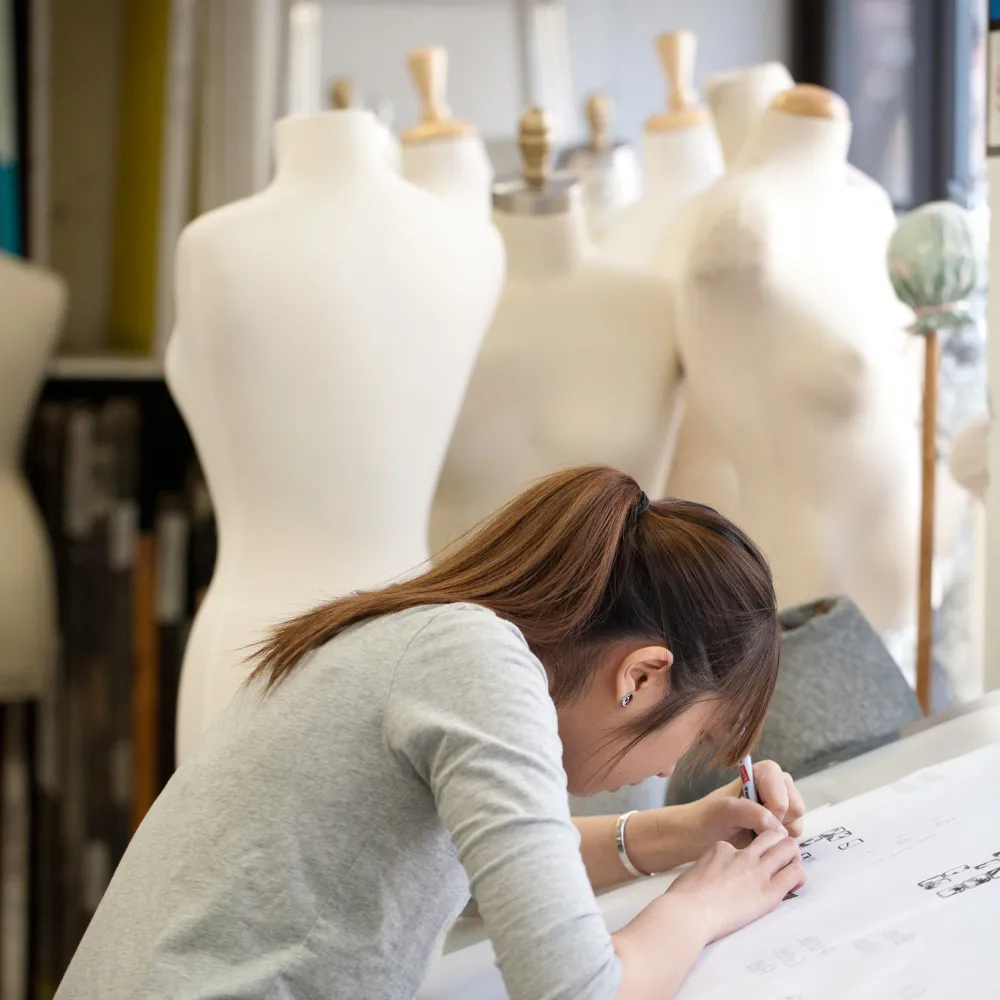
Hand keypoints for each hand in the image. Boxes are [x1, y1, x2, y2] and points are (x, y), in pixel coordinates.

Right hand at [665, 830, 804, 942]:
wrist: (688, 913)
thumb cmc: (683, 898)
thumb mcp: (695, 872)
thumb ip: (709, 869)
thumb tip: (711, 879)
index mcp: (722, 849)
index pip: (746, 843)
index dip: (752, 853)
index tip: (752, 865)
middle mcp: (742, 854)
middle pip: (771, 835)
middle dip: (780, 843)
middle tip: (781, 859)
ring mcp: (757, 871)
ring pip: (788, 848)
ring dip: (793, 856)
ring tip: (791, 869)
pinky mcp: (769, 891)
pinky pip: (794, 874)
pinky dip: (798, 876)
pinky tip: (796, 885)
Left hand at [689, 760, 805, 851]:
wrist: (704, 835)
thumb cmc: (710, 818)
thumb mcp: (723, 811)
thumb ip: (749, 812)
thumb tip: (776, 825)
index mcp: (765, 772)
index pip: (782, 796)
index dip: (771, 812)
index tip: (752, 820)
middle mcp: (778, 784)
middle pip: (795, 808)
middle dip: (776, 823)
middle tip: (752, 827)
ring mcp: (784, 803)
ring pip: (797, 823)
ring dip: (777, 834)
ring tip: (754, 832)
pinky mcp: (786, 822)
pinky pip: (796, 835)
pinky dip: (779, 841)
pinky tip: (760, 837)